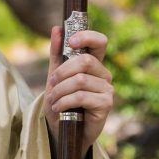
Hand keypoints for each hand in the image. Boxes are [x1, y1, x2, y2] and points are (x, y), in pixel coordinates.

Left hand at [44, 27, 113, 153]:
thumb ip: (57, 53)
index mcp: (93, 64)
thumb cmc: (61, 102)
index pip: (99, 42)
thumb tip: (56, 28)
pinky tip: (58, 108)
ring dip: (60, 90)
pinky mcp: (106, 104)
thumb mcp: (55, 76)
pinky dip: (64, 101)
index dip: (87, 37)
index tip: (70, 41)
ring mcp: (107, 89)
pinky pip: (82, 96)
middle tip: (51, 84)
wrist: (62, 130)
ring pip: (80, 80)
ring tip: (52, 100)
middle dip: (62, 72)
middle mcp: (104, 74)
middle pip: (84, 61)